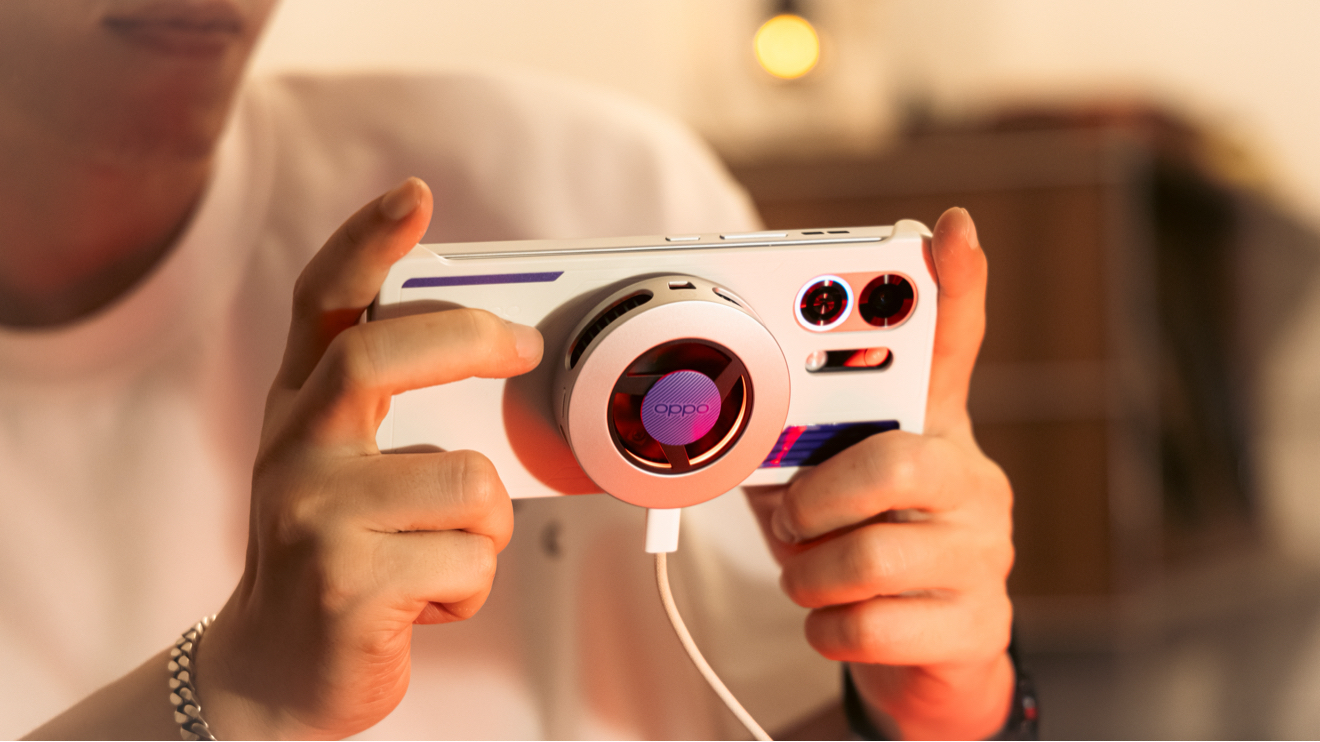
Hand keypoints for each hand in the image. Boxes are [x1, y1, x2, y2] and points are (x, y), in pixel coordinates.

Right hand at [192, 178, 543, 738]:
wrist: (276, 674)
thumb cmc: (335, 557)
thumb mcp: (348, 471)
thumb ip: (398, 417)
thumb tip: (503, 357)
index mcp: (299, 411)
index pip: (322, 306)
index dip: (364, 244)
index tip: (414, 197)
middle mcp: (293, 450)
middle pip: (378, 358)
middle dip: (467, 339)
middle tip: (524, 348)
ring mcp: (311, 516)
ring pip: (465, 483)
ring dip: (485, 526)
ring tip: (443, 554)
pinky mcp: (346, 583)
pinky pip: (467, 560)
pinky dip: (470, 587)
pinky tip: (424, 602)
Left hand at [746, 208, 1014, 739]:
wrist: (920, 657)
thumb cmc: (856, 548)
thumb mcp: (820, 487)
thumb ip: (790, 446)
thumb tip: (720, 419)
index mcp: (929, 429)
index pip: (950, 348)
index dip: (953, 289)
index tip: (951, 229)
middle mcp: (968, 479)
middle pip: (894, 466)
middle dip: (816, 500)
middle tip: (792, 516)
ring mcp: (982, 552)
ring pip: (870, 559)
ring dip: (810, 575)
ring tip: (811, 574)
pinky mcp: (977, 622)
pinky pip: (870, 624)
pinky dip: (826, 628)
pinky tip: (837, 619)